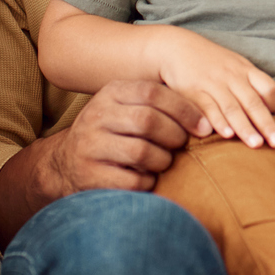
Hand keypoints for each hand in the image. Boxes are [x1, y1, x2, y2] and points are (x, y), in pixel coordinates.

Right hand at [44, 80, 208, 195]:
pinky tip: (147, 178)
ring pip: (142, 152)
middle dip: (174, 136)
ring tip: (163, 162)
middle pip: (148, 121)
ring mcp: (90, 147)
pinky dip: (149, 182)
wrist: (67, 163)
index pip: (152, 93)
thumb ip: (157, 105)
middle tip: (181, 146)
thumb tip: (207, 117)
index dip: (184, 110)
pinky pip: (134, 180)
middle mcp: (96, 117)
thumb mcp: (126, 109)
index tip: (203, 127)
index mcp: (109, 94)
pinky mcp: (91, 176)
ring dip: (163, 161)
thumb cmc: (112, 134)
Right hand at [152, 29, 274, 147]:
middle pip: (253, 102)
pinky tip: (226, 135)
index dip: (274, 105)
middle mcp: (231, 76)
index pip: (268, 87)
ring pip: (232, 107)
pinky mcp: (193, 90)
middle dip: (266, 124)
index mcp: (245, 70)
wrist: (175, 47)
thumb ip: (257, 87)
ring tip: (256, 144)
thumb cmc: (210, 62)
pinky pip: (208, 107)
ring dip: (245, 127)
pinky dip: (217, 121)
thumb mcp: (237, 67)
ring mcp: (212, 83)